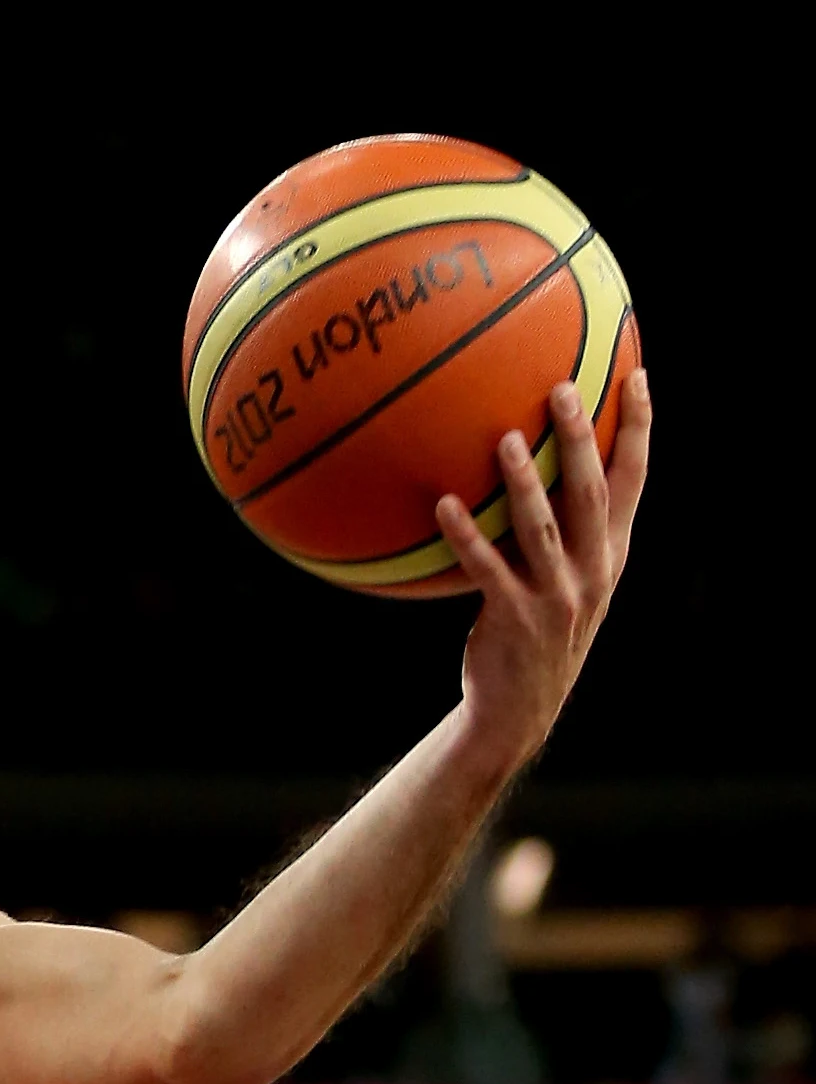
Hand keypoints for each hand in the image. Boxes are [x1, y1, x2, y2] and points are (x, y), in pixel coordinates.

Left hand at [435, 369, 653, 768]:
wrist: (519, 707)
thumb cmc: (534, 627)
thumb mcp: (565, 578)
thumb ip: (558, 526)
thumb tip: (526, 457)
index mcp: (611, 553)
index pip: (634, 480)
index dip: (640, 429)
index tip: (639, 375)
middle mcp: (594, 572)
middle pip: (593, 494)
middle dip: (582, 440)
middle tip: (562, 389)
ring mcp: (558, 597)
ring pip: (544, 529)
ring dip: (525, 483)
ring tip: (506, 439)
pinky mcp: (515, 619)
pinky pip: (487, 569)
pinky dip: (466, 536)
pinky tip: (442, 504)